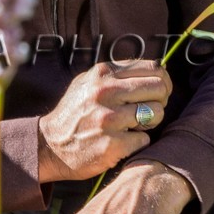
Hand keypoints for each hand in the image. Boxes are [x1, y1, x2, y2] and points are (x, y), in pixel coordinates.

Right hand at [36, 61, 170, 182]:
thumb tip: (154, 68)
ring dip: (150, 122)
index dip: (163, 81)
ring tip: (134, 126)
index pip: (153, 68)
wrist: (49, 145)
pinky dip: (137, 142)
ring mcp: (109, 118)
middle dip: (160, 101)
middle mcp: (105, 92)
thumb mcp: (88, 82)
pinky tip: (122, 141)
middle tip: (149, 111)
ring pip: (156, 113)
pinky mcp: (112, 144)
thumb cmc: (75, 113)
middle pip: (160, 88)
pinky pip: (144, 139)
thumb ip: (116, 74)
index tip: (158, 93)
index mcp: (102, 73)